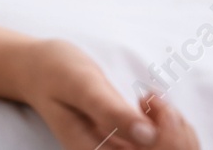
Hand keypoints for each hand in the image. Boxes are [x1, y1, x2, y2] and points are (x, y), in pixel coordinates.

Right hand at [20, 39, 197, 148]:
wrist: (38, 70)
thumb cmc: (54, 72)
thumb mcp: (80, 84)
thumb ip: (109, 110)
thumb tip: (147, 135)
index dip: (165, 138)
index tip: (151, 100)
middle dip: (173, 131)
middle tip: (153, 99)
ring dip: (174, 129)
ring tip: (153, 102)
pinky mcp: (129, 146)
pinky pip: (166, 147)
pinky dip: (171, 128)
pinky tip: (154, 108)